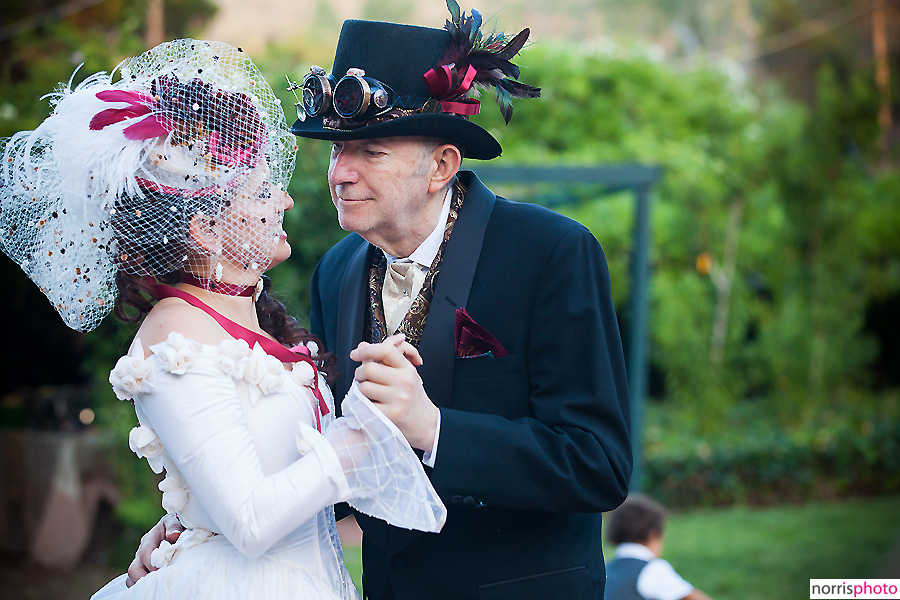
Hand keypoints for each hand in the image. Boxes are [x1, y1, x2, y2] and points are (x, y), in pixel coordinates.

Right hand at [125, 513, 183, 586]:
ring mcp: (139, 562)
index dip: (152, 563)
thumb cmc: (175, 526)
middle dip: (143, 577)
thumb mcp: (175, 521)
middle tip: (157, 581)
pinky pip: (133, 581)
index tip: (163, 569)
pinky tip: (153, 587)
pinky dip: (140, 586)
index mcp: (149, 539)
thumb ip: (173, 526)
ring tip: (155, 586)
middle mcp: (141, 552)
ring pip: (131, 576)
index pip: (145, 553)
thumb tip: (173, 535)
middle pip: (134, 568)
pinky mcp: (141, 570)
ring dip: (141, 583)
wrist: (173, 529)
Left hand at [350, 334, 437, 451]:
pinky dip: (363, 405)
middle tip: (363, 379)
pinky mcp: (391, 414)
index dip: (367, 350)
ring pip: (363, 387)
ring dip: (361, 390)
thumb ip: (386, 359)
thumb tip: (362, 346)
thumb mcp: (407, 374)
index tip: (355, 354)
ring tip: (369, 393)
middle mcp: (404, 382)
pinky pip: (365, 404)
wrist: (426, 424)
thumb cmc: (413, 398)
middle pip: (369, 368)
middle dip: (360, 373)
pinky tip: (370, 405)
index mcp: (407, 369)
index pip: (386, 350)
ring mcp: (398, 398)